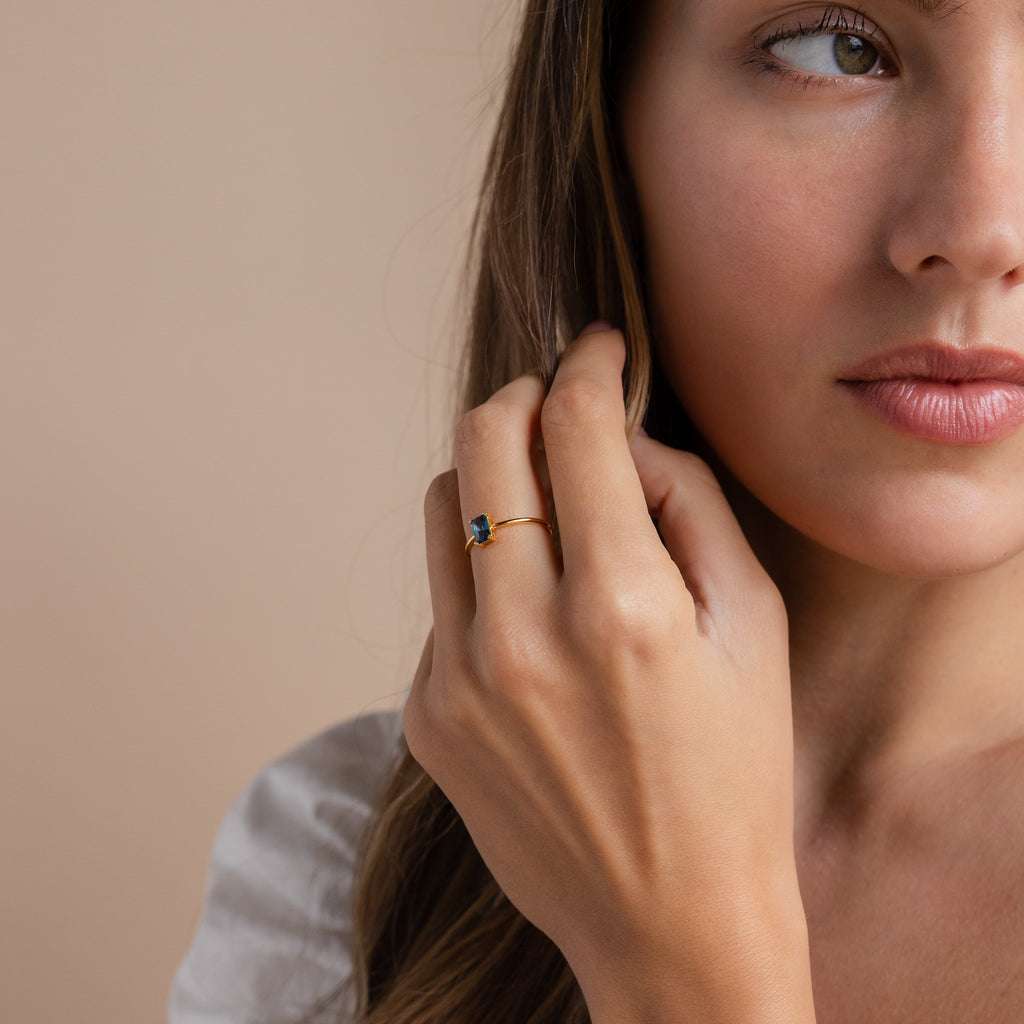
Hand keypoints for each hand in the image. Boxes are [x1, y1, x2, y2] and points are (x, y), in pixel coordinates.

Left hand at [404, 327, 814, 1022]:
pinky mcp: (426, 714)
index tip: (594, 347)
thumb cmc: (732, 774)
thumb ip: (691, 506)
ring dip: (490, 478)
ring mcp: (459, 678)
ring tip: (540, 505)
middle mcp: (524, 636)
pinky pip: (441, 596)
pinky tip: (529, 615)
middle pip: (480, 442)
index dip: (586, 366)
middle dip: (519, 396)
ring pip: (444, 508)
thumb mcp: (752, 626)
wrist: (667, 920)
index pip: (576, 429)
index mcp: (623, 608)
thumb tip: (624, 439)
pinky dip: (482, 573)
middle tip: (551, 400)